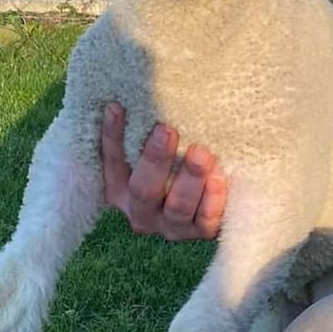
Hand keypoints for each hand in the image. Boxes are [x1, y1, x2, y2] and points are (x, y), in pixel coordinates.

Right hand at [100, 102, 227, 239]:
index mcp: (120, 191)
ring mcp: (172, 226)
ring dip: (190, 178)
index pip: (112, 162)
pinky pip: (207, 220)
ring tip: (201, 152)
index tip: (118, 107)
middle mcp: (142, 213)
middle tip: (167, 130)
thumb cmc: (173, 166)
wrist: (210, 202)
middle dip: (155, 159)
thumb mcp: (153, 151)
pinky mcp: (202, 232)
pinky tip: (220, 177)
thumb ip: (142, 132)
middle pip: (143, 189)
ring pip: (178, 207)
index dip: (113, 136)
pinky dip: (213, 199)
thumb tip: (124, 99)